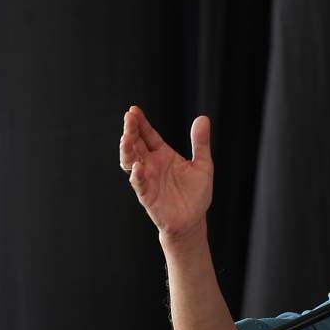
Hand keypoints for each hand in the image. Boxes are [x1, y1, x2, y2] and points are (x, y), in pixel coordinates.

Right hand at [120, 106, 213, 238]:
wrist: (193, 220)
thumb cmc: (196, 193)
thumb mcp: (203, 165)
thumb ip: (200, 143)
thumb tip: (203, 118)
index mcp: (163, 154)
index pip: (148, 135)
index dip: (141, 123)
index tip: (134, 110)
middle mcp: (151, 164)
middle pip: (136, 144)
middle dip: (131, 130)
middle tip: (129, 118)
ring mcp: (147, 179)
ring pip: (130, 161)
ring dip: (127, 149)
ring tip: (126, 137)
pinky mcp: (146, 195)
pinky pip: (138, 183)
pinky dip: (137, 175)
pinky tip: (138, 166)